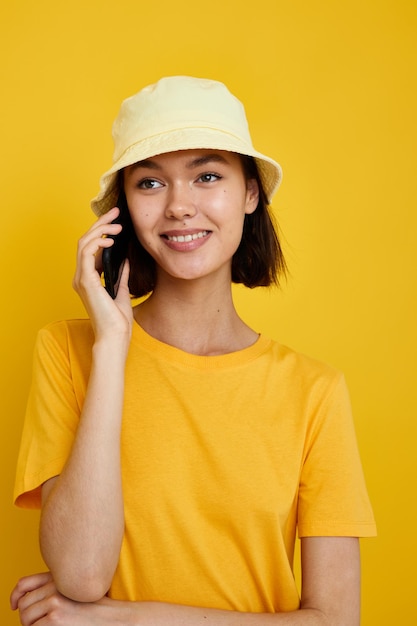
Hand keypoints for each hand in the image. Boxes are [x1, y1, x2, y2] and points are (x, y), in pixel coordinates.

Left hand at [10, 572, 116, 625]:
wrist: (112, 618)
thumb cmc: (94, 608)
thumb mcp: (74, 591)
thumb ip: (55, 588)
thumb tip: (26, 600)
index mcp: (59, 577)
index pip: (24, 583)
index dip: (15, 596)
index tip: (13, 605)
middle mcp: (55, 585)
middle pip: (23, 604)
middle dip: (27, 617)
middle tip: (39, 624)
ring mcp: (55, 601)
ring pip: (25, 618)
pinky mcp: (55, 618)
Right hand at [72, 207, 132, 347]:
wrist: (115, 336)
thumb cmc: (118, 321)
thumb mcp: (122, 292)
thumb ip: (121, 275)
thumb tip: (125, 260)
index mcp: (88, 279)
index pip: (90, 247)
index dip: (102, 231)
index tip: (117, 220)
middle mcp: (81, 277)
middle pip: (85, 241)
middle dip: (100, 223)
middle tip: (116, 212)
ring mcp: (81, 278)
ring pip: (83, 243)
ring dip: (100, 230)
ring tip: (117, 225)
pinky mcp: (85, 281)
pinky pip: (86, 253)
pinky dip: (97, 242)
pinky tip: (110, 239)